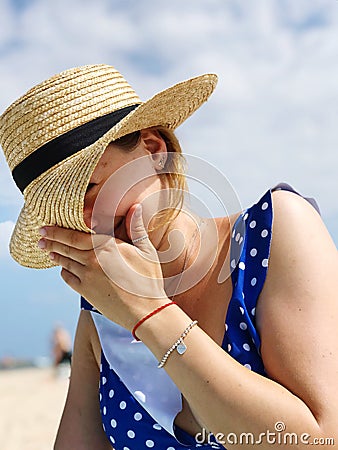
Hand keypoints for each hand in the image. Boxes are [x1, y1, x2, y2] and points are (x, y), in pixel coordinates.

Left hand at [38, 204, 168, 330]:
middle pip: (65, 247)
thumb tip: (135, 206)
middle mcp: (93, 260)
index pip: (75, 235)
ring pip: (65, 262)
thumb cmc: (148, 280)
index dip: (58, 231)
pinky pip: (68, 278)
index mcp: (107, 246)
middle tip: (40, 235)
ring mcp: (87, 277)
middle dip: (51, 240)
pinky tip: (62, 268)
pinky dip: (63, 271)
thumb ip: (136, 228)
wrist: (145, 311)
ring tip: (47, 249)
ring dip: (55, 254)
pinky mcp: (86, 292)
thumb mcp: (146, 251)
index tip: (46, 227)